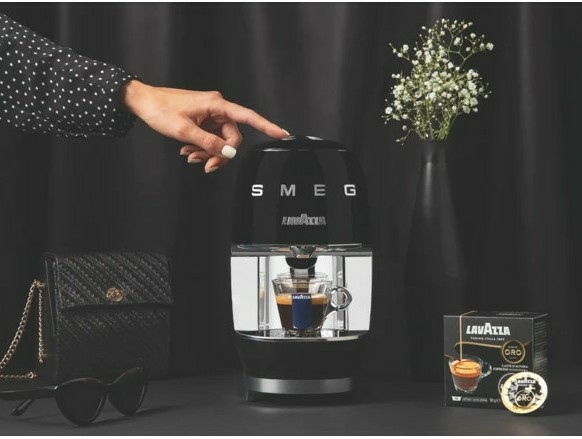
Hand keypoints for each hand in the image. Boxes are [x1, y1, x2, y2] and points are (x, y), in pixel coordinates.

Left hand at [120, 80, 287, 172]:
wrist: (142, 102)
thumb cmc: (160, 109)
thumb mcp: (185, 131)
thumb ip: (209, 143)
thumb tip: (229, 153)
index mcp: (216, 104)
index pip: (248, 117)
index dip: (267, 126)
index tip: (281, 134)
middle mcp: (216, 107)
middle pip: (231, 136)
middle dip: (219, 153)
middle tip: (204, 164)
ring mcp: (209, 113)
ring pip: (220, 139)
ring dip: (207, 151)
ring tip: (190, 156)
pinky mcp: (202, 118)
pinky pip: (210, 137)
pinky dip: (201, 146)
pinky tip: (188, 150)